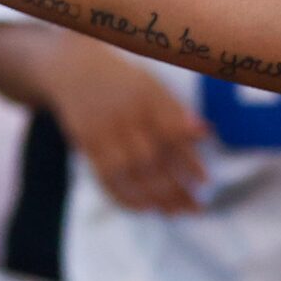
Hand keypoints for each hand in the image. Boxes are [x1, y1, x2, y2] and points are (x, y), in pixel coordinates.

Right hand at [45, 37, 211, 214]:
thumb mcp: (151, 85)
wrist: (74, 68)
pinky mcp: (86, 141)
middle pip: (151, 157)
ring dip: (153, 196)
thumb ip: (176, 111)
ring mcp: (102, 127)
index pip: (170, 132)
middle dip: (175, 187)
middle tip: (196, 208)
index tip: (204, 180)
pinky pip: (104, 175)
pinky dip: (124, 196)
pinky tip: (144, 208)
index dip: (188, 158)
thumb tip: (206, 134)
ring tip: (175, 212)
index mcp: (146, 93)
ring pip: (128, 171)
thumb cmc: (124, 82)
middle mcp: (124, 111)